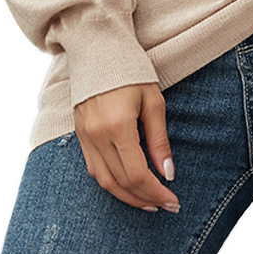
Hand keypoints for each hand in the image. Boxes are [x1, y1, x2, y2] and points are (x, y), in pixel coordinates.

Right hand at [73, 83, 180, 212]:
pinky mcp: (79, 134)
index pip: (137, 174)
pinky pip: (94, 169)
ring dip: (127, 197)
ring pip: (104, 181)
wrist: (97, 47)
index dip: (156, 192)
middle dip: (145, 198)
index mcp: (117, 126)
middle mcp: (96, 135)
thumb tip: (168, 173)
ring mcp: (84, 136)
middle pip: (120, 183)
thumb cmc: (131, 70)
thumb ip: (159, 140)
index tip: (173, 201)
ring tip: (149, 202)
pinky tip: (127, 186)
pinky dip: (111, 183)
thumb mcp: (153, 101)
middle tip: (166, 205)